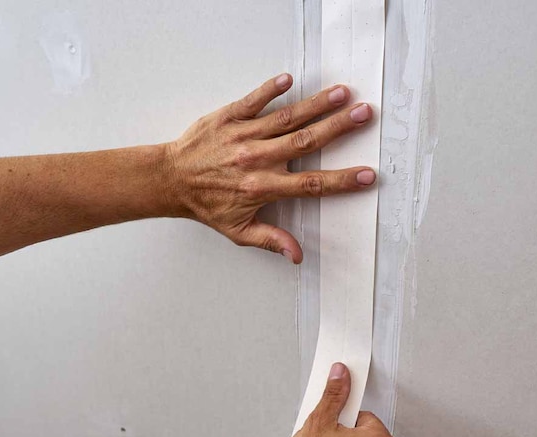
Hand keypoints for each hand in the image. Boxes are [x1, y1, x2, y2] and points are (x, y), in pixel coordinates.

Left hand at [167, 73, 375, 263]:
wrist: (169, 180)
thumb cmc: (206, 204)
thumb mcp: (237, 231)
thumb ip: (270, 240)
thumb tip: (297, 255)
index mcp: (263, 188)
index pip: (311, 184)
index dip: (341, 181)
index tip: (366, 175)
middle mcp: (256, 159)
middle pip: (305, 142)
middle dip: (338, 127)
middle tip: (364, 114)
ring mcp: (242, 136)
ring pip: (286, 118)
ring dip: (315, 105)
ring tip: (341, 93)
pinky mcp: (228, 117)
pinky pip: (252, 101)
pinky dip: (270, 90)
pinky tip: (290, 80)